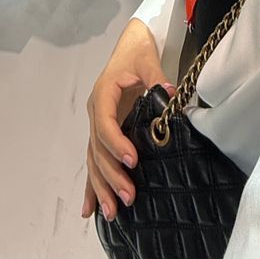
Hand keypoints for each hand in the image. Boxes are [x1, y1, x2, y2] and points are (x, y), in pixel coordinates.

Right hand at [83, 19, 173, 221]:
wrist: (130, 46)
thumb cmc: (137, 52)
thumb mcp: (147, 59)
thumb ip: (156, 76)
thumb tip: (170, 93)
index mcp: (103, 95)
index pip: (105, 124)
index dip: (116, 143)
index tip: (132, 160)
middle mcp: (96, 113)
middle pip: (98, 149)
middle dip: (111, 175)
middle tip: (128, 197)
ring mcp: (98, 125)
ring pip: (94, 160)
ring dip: (101, 186)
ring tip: (112, 213)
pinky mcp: (104, 134)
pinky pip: (95, 161)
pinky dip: (92, 185)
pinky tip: (89, 210)